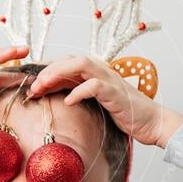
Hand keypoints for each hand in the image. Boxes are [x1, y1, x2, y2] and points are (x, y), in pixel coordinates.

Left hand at [26, 55, 173, 146]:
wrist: (150, 122)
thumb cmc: (123, 113)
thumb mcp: (96, 102)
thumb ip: (79, 94)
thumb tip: (55, 96)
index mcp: (95, 72)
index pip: (66, 64)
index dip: (47, 73)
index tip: (32, 87)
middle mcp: (101, 71)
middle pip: (69, 60)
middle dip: (48, 71)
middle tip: (32, 87)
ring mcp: (109, 79)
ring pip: (80, 65)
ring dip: (59, 74)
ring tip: (43, 87)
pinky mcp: (116, 93)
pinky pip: (94, 86)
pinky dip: (79, 92)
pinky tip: (68, 102)